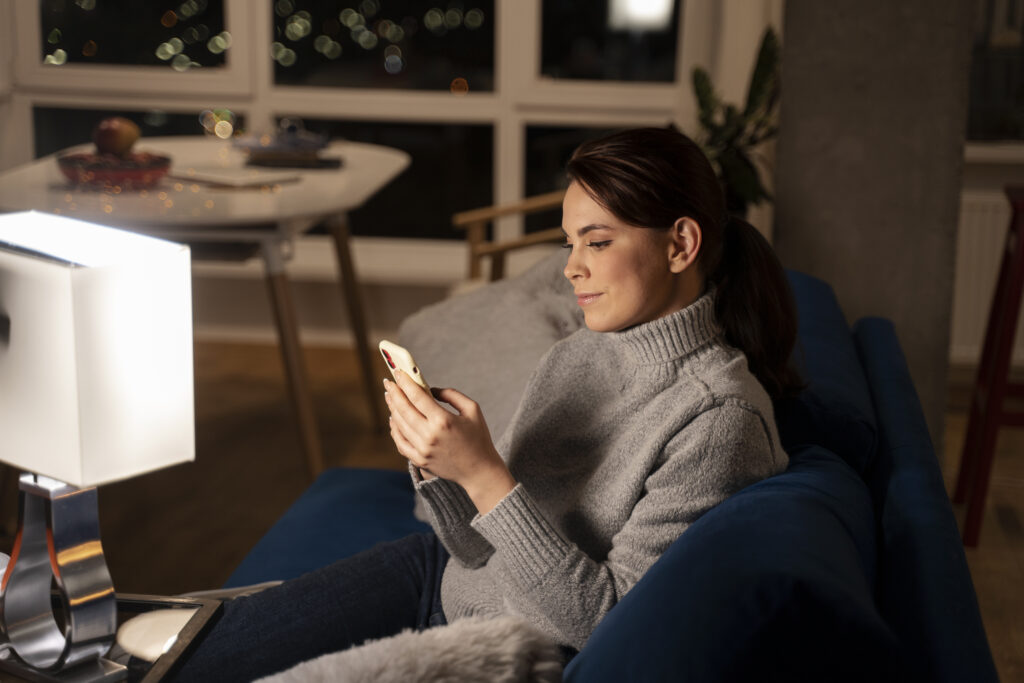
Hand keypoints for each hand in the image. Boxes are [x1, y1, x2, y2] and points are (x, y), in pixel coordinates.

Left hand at [385, 370, 515, 513]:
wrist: (480, 471)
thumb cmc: (479, 438)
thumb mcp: (472, 410)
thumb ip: (451, 395)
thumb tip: (430, 389)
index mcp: (443, 421)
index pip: (417, 397)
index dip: (405, 383)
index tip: (399, 372)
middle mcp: (430, 436)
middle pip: (404, 409)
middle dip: (394, 393)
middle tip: (389, 382)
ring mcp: (422, 450)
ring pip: (399, 424)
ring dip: (393, 408)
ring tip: (390, 396)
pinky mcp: (419, 461)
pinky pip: (400, 442)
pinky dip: (394, 429)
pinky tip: (394, 418)